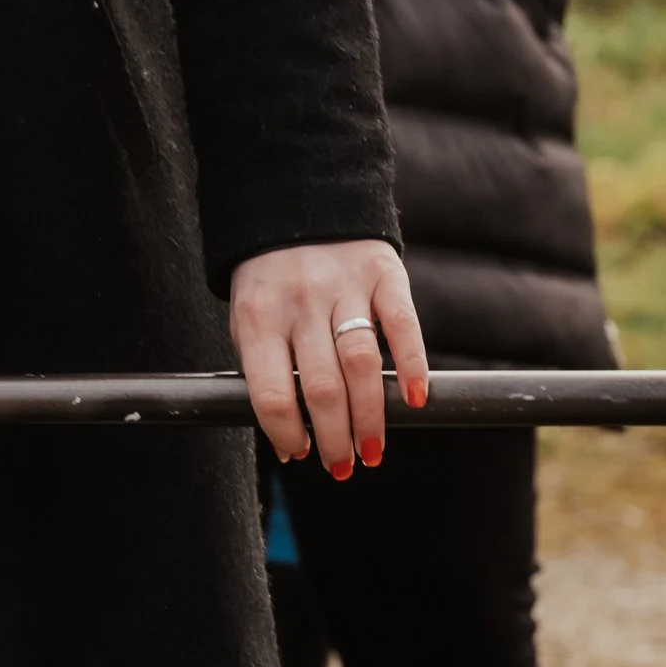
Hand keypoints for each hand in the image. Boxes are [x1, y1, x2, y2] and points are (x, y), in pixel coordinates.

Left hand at [229, 240, 426, 478]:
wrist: (297, 200)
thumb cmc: (271, 280)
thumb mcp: (249, 318)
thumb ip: (265, 370)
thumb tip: (289, 441)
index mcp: (258, 317)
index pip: (272, 392)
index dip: (287, 433)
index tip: (298, 455)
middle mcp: (300, 302)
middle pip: (323, 387)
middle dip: (335, 438)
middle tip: (344, 467)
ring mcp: (343, 286)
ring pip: (361, 364)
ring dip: (371, 416)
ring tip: (372, 450)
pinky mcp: (383, 272)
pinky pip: (402, 323)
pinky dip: (413, 364)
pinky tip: (417, 399)